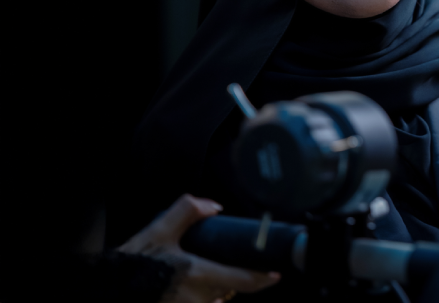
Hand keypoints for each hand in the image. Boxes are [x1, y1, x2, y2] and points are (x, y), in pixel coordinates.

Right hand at [118, 194, 280, 302]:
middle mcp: (197, 298)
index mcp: (198, 275)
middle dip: (233, 280)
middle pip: (229, 291)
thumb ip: (187, 211)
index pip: (242, 281)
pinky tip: (190, 289)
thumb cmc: (131, 264)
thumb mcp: (158, 230)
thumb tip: (213, 206)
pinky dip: (203, 299)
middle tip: (230, 266)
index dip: (262, 279)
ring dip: (216, 291)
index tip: (275, 274)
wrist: (104, 290)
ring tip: (205, 277)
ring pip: (214, 301)